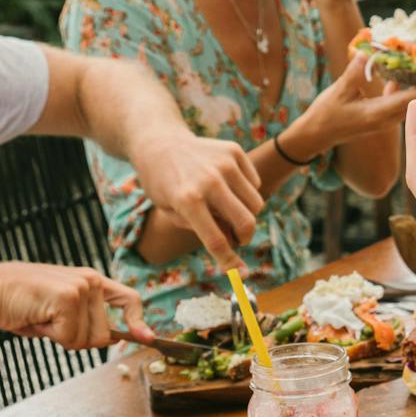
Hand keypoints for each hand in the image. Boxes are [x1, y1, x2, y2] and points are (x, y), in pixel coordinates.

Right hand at [0, 261, 156, 348]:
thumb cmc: (22, 303)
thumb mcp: (60, 310)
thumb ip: (86, 320)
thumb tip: (113, 339)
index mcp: (92, 281)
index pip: (129, 299)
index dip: (138, 321)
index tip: (148, 338)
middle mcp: (92, 280)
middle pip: (104, 335)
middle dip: (76, 339)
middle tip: (50, 321)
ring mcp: (82, 287)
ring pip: (88, 340)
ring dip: (62, 337)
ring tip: (42, 316)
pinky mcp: (68, 297)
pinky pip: (70, 338)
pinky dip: (52, 336)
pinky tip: (37, 317)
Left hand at [133, 133, 264, 270]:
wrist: (159, 143)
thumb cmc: (164, 184)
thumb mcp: (173, 212)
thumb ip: (202, 230)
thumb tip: (233, 245)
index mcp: (188, 200)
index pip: (216, 240)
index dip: (230, 261)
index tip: (239, 273)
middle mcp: (209, 181)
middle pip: (246, 222)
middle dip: (245, 238)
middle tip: (239, 239)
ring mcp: (224, 163)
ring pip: (255, 203)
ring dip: (247, 214)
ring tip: (228, 210)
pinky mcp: (234, 151)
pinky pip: (254, 183)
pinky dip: (246, 192)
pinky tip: (227, 187)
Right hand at [285, 66, 415, 157]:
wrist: (316, 134)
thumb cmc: (325, 115)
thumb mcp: (339, 91)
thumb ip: (355, 73)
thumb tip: (369, 53)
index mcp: (379, 114)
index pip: (412, 99)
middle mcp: (387, 119)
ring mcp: (384, 118)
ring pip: (409, 100)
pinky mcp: (379, 115)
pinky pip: (398, 100)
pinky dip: (403, 87)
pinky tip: (402, 73)